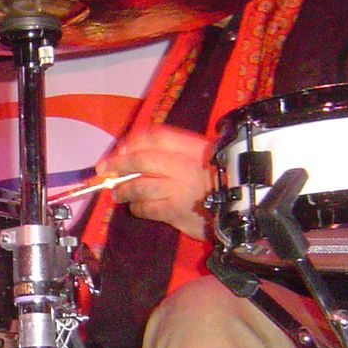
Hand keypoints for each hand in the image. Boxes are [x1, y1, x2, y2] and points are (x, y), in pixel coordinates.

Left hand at [96, 124, 212, 239]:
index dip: (132, 142)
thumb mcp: (203, 156)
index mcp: (191, 147)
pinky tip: (137, 207)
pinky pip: (147, 208)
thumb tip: (131, 152)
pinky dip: (137, 208)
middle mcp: (183, 166)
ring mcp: (178, 190)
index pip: (155, 136)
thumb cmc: (220, 180)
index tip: (119, 150)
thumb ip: (174, 152)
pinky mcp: (175, 212)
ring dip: (123, 190)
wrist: (243, 207)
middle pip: (141, 160)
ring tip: (117, 193)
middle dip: (118, 164)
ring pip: (139, 186)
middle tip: (105, 170)